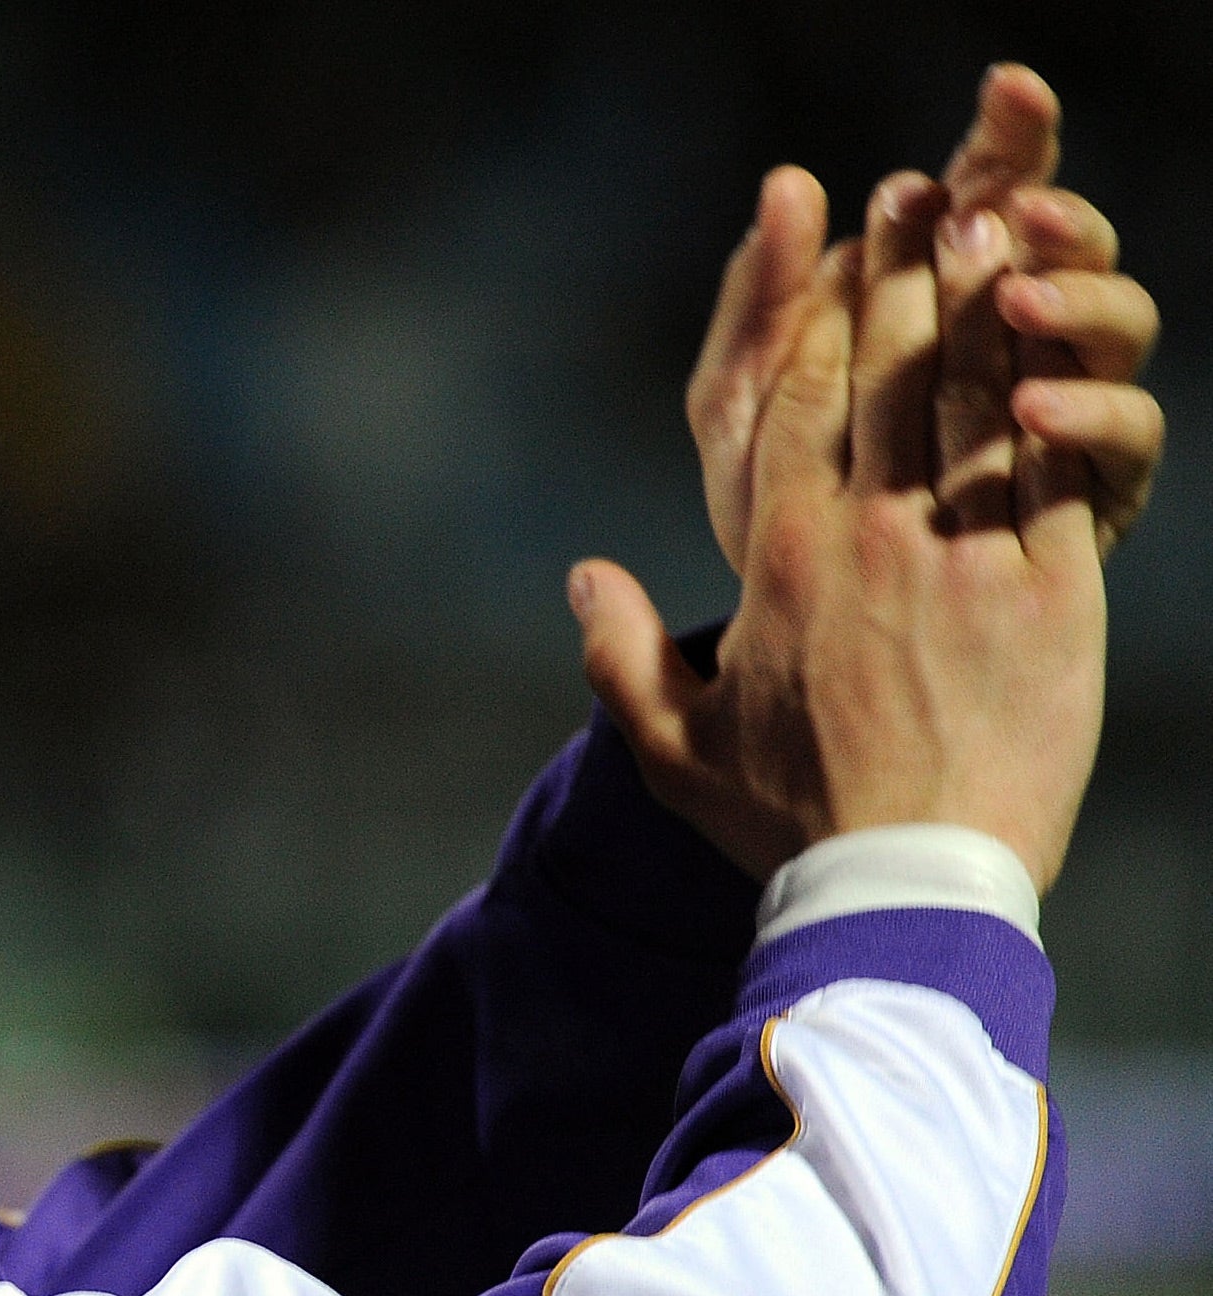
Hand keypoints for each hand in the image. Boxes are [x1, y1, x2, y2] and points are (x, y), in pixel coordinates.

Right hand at [571, 241, 1105, 892]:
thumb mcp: (676, 751)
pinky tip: (1056, 331)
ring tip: (984, 225)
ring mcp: (964, 559)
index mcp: (781, 564)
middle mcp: (868, 540)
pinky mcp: (1051, 591)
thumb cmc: (787, 825)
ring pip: (970, 399)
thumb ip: (622, 655)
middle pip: (883, 372)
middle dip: (895, 272)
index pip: (788, 401)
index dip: (803, 305)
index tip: (815, 234)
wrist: (905, 886)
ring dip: (976, 302)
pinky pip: (1051, 465)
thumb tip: (584, 576)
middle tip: (912, 194)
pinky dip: (1052, 388)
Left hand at [690, 64, 1161, 570]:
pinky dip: (1086, 411)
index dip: (1010, 132)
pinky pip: (1122, 432)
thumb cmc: (771, 503)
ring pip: (1116, 321)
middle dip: (1055, 211)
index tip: (1006, 86)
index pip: (994, 187)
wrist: (801, 640)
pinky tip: (1034, 411)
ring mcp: (1064, 406)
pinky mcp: (1087, 488)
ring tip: (1012, 298)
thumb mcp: (743, 399)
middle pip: (1071, 242)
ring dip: (1076, 298)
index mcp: (943, 295)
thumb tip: (789, 183)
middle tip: (1012, 206)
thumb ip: (764, 297)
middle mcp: (1019, 337)